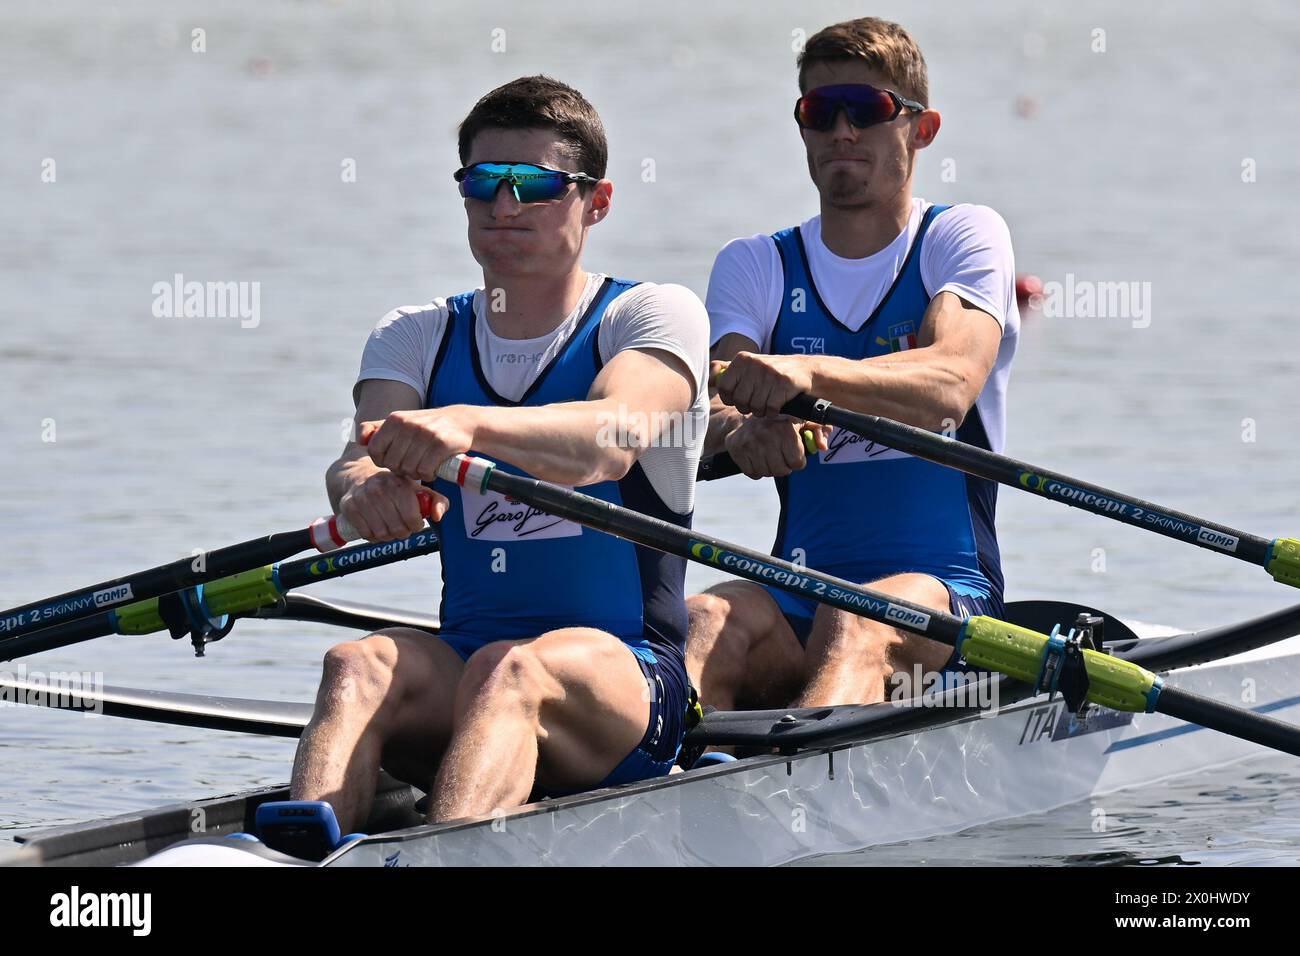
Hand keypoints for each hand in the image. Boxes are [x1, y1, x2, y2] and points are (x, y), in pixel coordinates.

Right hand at [338, 464, 447, 541]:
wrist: (359, 476)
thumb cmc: (395, 487)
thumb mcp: (418, 489)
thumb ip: (437, 501)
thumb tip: (438, 516)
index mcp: (400, 483)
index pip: (412, 517)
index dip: (416, 526)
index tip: (414, 524)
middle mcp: (380, 488)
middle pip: (398, 529)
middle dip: (403, 533)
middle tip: (402, 528)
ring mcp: (362, 497)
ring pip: (382, 534)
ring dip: (388, 536)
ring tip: (389, 528)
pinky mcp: (349, 506)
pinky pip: (366, 534)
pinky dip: (372, 537)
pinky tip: (375, 528)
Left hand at [360, 406, 478, 482]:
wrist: (461, 421)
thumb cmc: (427, 426)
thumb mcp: (401, 421)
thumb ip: (377, 429)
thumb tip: (360, 440)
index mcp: (394, 419)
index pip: (375, 450)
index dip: (383, 461)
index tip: (395, 461)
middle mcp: (408, 425)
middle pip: (392, 463)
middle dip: (401, 469)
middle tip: (412, 465)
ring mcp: (425, 434)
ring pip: (409, 469)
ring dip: (417, 473)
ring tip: (424, 465)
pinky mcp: (441, 444)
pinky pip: (425, 470)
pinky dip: (429, 474)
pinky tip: (433, 468)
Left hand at [712, 353, 814, 417]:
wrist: (804, 370)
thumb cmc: (770, 372)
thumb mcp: (748, 366)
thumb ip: (726, 370)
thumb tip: (708, 379)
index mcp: (742, 359)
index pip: (724, 387)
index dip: (730, 398)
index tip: (738, 398)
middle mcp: (754, 363)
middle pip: (740, 400)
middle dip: (747, 407)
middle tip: (757, 402)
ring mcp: (770, 372)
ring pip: (755, 406)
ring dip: (761, 410)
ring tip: (767, 402)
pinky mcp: (784, 383)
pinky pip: (770, 409)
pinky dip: (773, 412)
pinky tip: (778, 404)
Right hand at [724, 417, 829, 478]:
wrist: (745, 418)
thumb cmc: (778, 422)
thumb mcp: (801, 421)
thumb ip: (818, 431)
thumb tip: (823, 446)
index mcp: (785, 428)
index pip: (797, 463)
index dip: (797, 460)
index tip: (793, 453)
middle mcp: (767, 435)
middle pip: (782, 471)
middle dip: (784, 466)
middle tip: (780, 455)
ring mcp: (750, 442)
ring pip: (767, 473)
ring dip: (770, 468)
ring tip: (768, 455)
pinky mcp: (737, 449)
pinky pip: (753, 474)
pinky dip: (756, 470)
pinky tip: (757, 457)